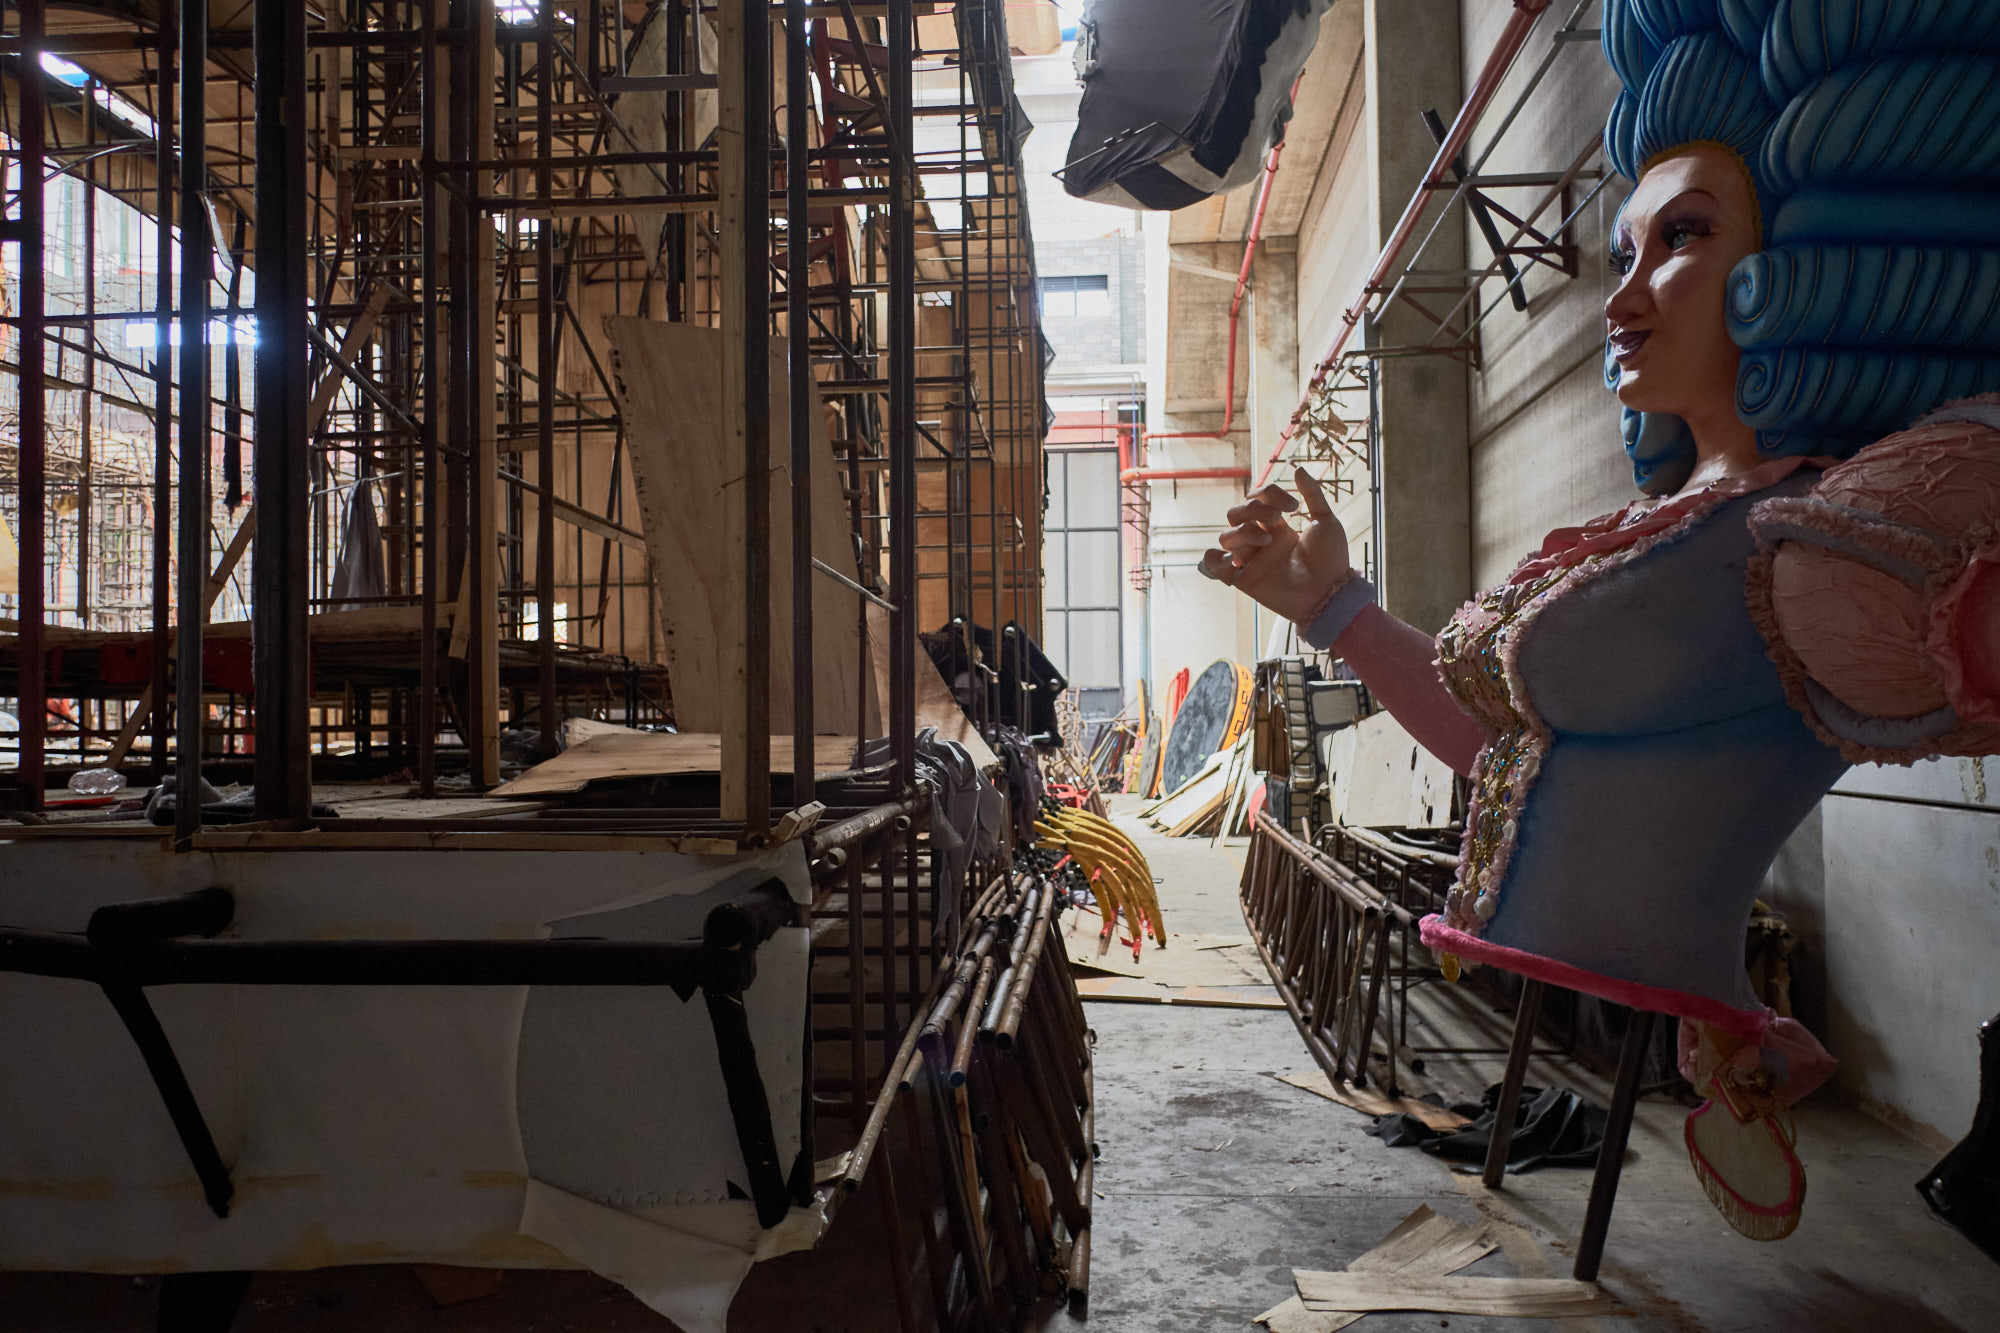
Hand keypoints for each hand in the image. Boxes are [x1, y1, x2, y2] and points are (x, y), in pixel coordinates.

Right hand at [1200, 466, 1352, 622]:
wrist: (1330, 593)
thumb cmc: (1332, 560)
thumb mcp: (1326, 520)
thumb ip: (1313, 494)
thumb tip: (1298, 469)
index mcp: (1278, 527)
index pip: (1257, 499)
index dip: (1268, 493)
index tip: (1293, 505)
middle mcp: (1261, 541)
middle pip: (1236, 513)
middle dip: (1252, 509)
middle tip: (1276, 519)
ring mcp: (1251, 560)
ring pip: (1226, 536)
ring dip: (1243, 531)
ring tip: (1267, 541)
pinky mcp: (1244, 579)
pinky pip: (1214, 565)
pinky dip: (1213, 559)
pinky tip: (1234, 557)